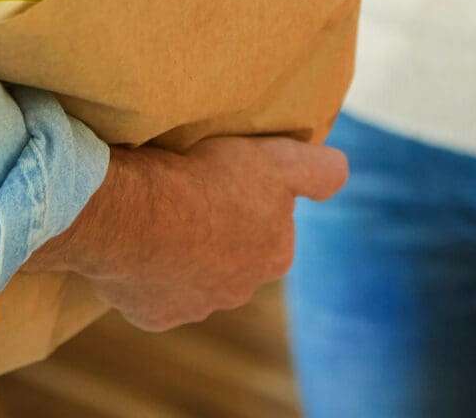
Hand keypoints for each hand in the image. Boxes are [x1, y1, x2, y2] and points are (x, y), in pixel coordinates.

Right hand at [30, 136, 346, 331]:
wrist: (135, 216)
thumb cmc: (209, 182)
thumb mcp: (279, 159)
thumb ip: (320, 170)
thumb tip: (340, 172)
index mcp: (275, 257)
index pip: (272, 228)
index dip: (252, 200)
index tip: (227, 180)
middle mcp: (241, 291)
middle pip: (233, 256)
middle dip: (218, 232)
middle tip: (191, 195)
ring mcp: (195, 308)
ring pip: (192, 275)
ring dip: (181, 252)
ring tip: (160, 216)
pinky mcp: (155, 316)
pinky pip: (152, 291)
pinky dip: (147, 271)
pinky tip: (139, 243)